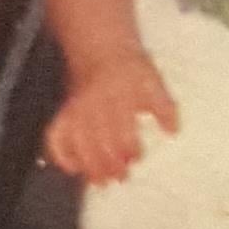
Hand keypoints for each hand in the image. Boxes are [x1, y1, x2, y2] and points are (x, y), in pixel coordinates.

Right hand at [44, 55, 178, 185]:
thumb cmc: (130, 68)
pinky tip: (72, 168)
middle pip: (97, 142)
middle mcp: (94, 105)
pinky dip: (60, 154)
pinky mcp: (65, 113)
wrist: (101, 47)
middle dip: (108, 164)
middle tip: (121, 177)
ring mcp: (76, 110)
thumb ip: (164, 106)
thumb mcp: (153, 81)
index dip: (128, 148)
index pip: (121, 129)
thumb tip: (172, 129)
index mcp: (117, 97)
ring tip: (99, 181)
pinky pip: (55, 136)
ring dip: (87, 165)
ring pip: (77, 143)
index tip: (136, 157)